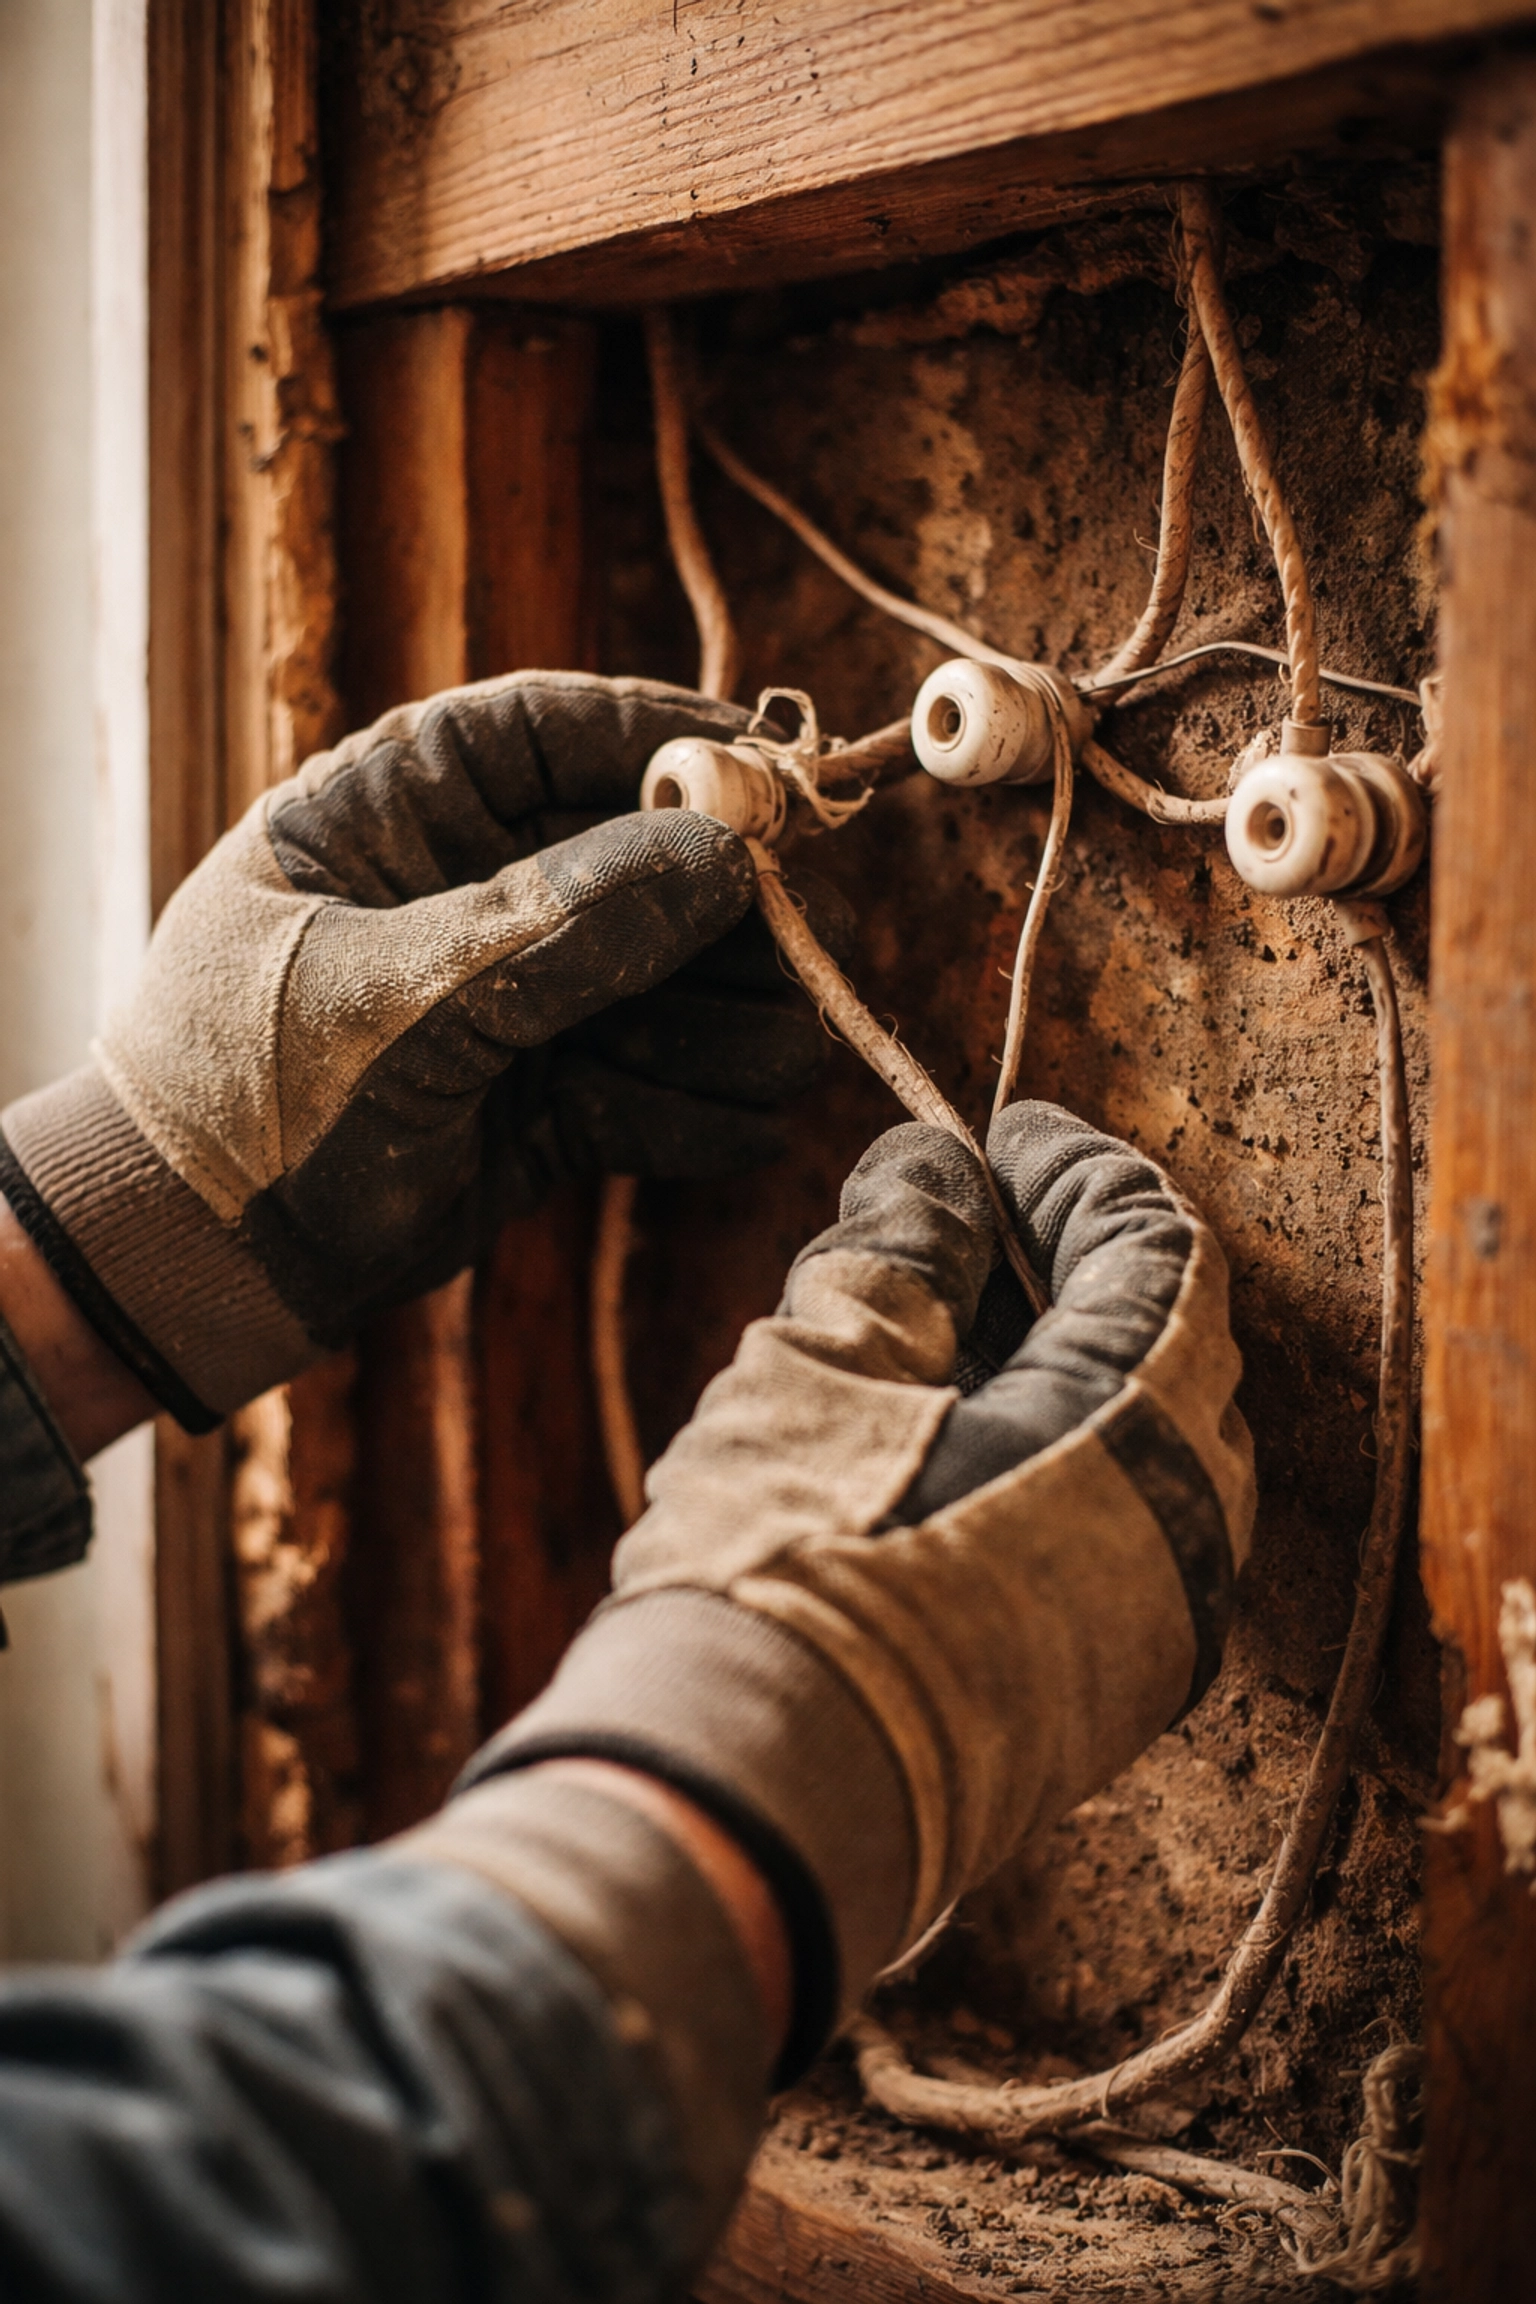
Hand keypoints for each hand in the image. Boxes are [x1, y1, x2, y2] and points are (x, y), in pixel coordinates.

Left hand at [0, 674, 831, 1428]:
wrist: (198, 1267)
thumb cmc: (245, 1096)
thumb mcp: (388, 1000)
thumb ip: (552, 929)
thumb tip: (721, 856)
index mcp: (403, 808)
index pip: (558, 728)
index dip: (676, 740)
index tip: (779, 779)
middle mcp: (480, 885)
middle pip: (655, 852)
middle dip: (730, 910)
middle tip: (800, 949)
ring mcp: (527, 994)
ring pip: (684, 976)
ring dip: (729, 1021)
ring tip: (737, 1065)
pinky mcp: (559, 1096)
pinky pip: (671, 1084)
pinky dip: (697, 1112)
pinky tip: (692, 1131)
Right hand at [457, 1103, 1254, 2068]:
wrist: (754, 1808)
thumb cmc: (788, 1560)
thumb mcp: (829, 1361)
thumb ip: (903, 1245)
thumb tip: (934, 1170)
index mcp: (1142, 1423)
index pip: (1154, 1243)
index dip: (1075, 1171)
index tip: (997, 1135)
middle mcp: (1190, 1528)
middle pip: (1168, 1340)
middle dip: (1073, 1262)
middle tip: (970, 1214)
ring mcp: (1159, 1625)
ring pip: (1143, 1443)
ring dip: (1062, 1360)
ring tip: (943, 1318)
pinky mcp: (1105, 1695)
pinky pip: (1118, 1532)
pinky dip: (1055, 1455)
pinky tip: (950, 1434)